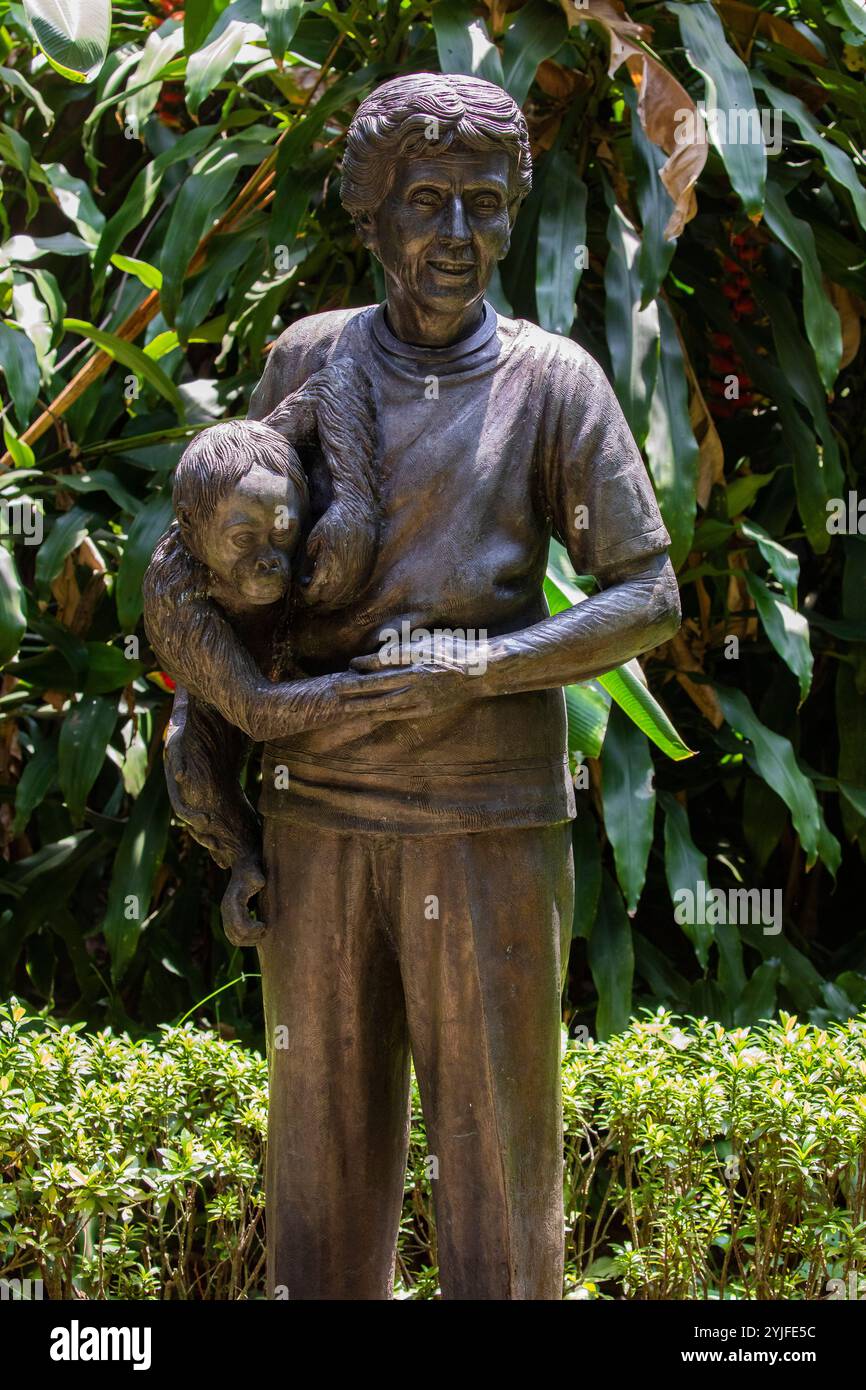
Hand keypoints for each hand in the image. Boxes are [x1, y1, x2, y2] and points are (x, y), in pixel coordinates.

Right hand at [221, 855, 267, 946]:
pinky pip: (234, 936)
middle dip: (253, 937)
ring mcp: (226, 915)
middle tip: (265, 929)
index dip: (254, 931)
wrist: (243, 865)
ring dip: (250, 940)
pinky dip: (247, 938)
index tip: (264, 924)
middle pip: (237, 936)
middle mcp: (226, 910)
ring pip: (235, 939)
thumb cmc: (252, 870)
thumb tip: (260, 882)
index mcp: (232, 902)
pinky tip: (258, 930)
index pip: (240, 927)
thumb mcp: (255, 871)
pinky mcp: (230, 918)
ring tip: (263, 930)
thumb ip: (256, 876)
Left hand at [338, 657, 477, 719]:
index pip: (383, 661)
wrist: (481, 673)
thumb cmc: (455, 651)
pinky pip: (399, 714)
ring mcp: (422, 696)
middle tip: (335, 688)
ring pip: (385, 703)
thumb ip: (405, 647)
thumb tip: (381, 654)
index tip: (351, 663)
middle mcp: (416, 678)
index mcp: (417, 658)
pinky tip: (369, 714)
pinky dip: (382, 713)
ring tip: (346, 705)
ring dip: (363, 704)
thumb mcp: (430, 640)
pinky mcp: (427, 709)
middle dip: (354, 687)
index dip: (364, 663)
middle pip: (378, 684)